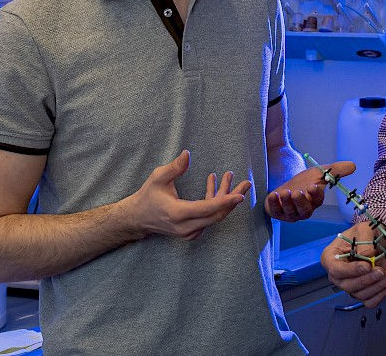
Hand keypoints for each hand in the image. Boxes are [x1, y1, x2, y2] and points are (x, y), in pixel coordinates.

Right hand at [124, 150, 251, 240]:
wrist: (138, 218)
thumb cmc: (148, 196)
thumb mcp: (158, 178)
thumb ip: (174, 167)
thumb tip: (187, 154)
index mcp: (178, 214)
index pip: (207, 209)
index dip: (225, 202)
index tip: (240, 196)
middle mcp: (186, 227)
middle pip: (217, 214)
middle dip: (233, 199)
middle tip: (246, 183)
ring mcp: (189, 232)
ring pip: (214, 216)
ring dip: (224, 197)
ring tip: (229, 176)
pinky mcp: (192, 232)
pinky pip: (208, 218)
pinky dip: (214, 202)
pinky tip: (213, 184)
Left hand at [265, 160, 355, 221]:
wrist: (284, 182)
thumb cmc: (304, 181)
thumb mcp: (318, 173)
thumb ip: (335, 170)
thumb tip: (354, 165)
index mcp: (314, 202)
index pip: (317, 200)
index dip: (315, 194)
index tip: (313, 186)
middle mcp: (303, 210)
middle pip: (304, 210)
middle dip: (301, 202)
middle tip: (297, 192)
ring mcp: (289, 212)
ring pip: (290, 211)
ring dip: (287, 202)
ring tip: (285, 192)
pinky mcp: (276, 212)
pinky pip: (275, 211)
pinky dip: (273, 204)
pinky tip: (272, 195)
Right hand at [320, 222, 385, 307]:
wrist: (377, 242)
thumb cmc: (364, 235)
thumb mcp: (363, 230)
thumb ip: (364, 242)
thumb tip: (367, 256)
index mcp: (330, 258)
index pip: (336, 269)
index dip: (351, 270)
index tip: (367, 266)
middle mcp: (338, 275)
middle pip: (348, 285)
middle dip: (367, 279)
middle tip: (381, 270)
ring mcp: (349, 286)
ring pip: (361, 294)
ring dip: (378, 285)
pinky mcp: (362, 293)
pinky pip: (370, 301)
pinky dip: (380, 294)